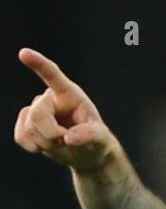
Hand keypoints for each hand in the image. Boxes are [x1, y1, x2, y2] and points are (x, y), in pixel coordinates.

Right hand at [14, 48, 116, 172]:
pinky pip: (21, 136)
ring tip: (60, 143)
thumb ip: (89, 135)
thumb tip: (68, 138)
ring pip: (29, 128)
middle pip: (37, 114)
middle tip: (65, 141)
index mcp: (69, 93)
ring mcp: (36, 110)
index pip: (52, 74)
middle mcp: (50, 98)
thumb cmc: (97, 142)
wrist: (87, 155)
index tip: (24, 53)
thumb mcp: (101, 138)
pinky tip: (46, 146)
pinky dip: (34, 147)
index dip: (38, 63)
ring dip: (46, 143)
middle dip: (51, 134)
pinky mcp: (27, 125)